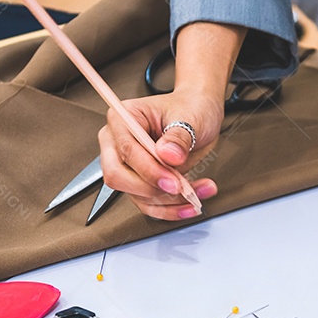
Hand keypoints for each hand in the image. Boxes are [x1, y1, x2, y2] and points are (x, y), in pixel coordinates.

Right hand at [97, 21, 245, 219]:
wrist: (200, 113)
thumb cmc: (190, 108)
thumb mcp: (190, 117)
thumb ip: (178, 137)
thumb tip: (168, 154)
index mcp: (123, 118)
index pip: (126, 151)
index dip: (149, 170)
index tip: (174, 182)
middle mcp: (118, 142)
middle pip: (117, 176)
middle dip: (152, 189)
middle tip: (181, 189)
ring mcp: (127, 164)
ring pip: (135, 194)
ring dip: (169, 202)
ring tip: (198, 193)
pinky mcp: (141, 181)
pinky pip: (149, 203)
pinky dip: (171, 209)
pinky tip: (191, 204)